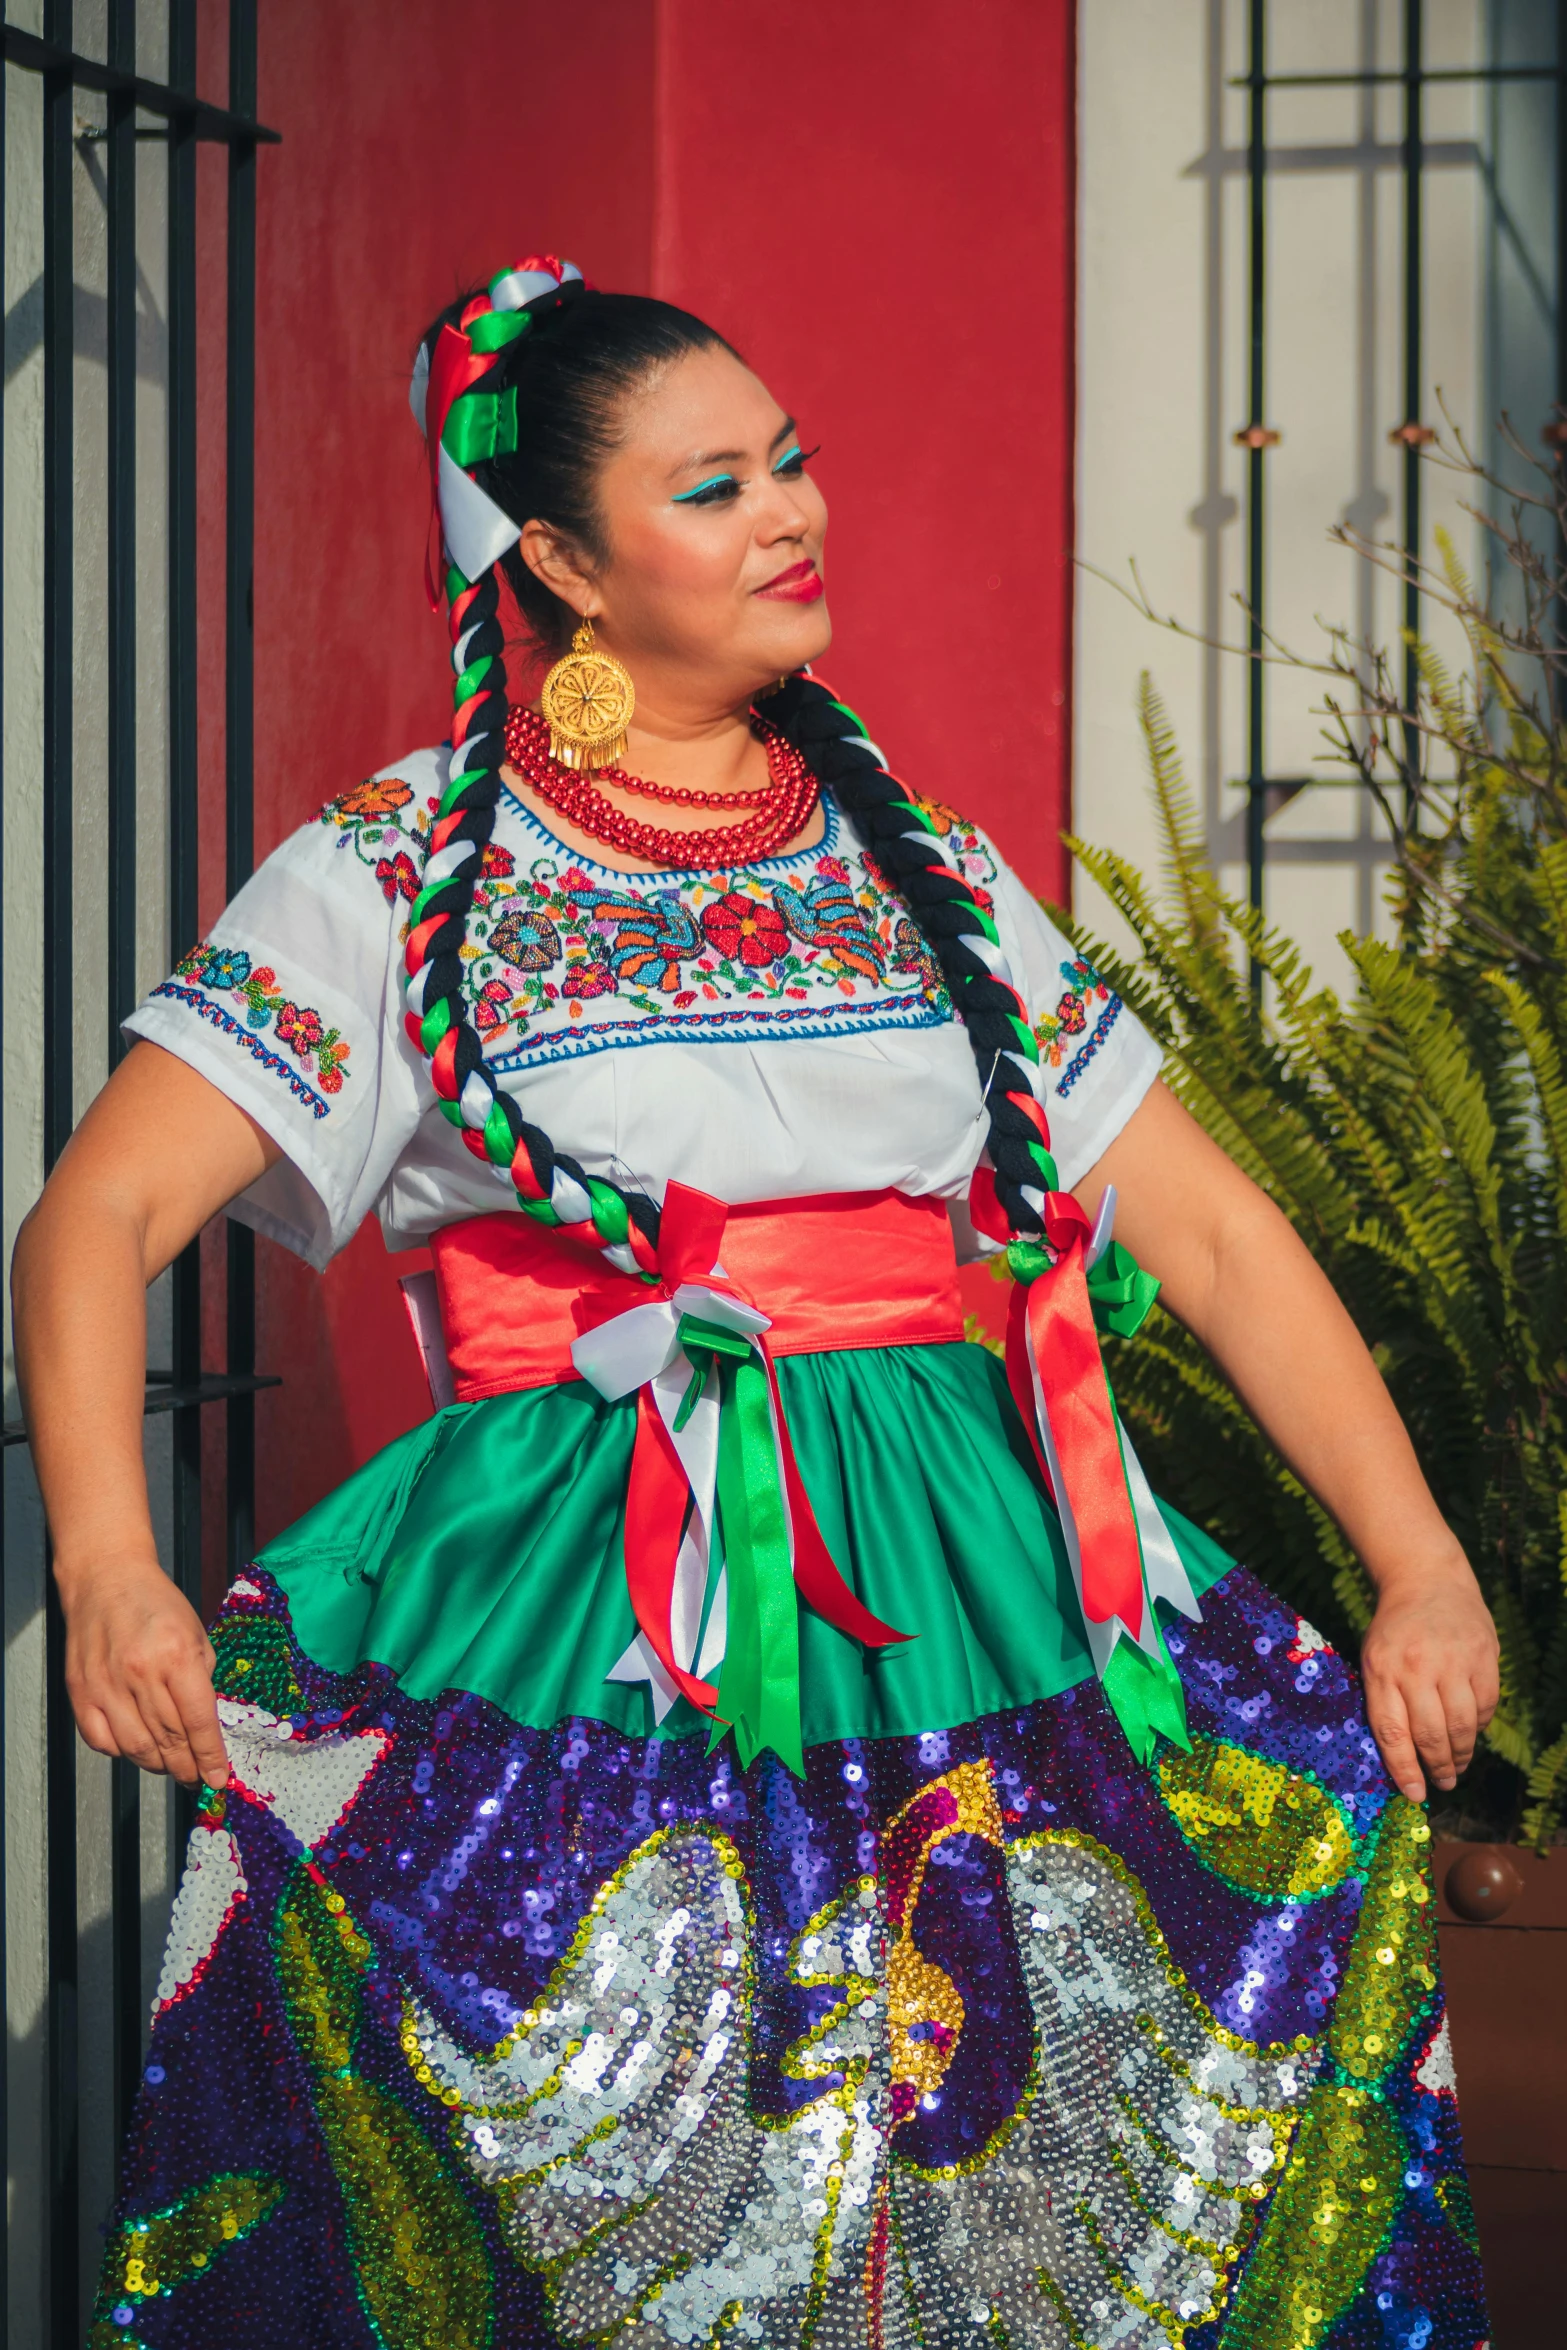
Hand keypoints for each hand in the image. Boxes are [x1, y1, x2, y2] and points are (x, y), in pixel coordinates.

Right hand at [59, 1558, 228, 1788]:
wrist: (106, 1579)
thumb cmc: (155, 1603)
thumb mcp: (197, 1632)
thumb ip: (203, 1678)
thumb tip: (208, 1726)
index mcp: (176, 1655)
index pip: (198, 1720)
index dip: (210, 1755)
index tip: (218, 1777)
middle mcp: (140, 1672)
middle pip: (169, 1738)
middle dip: (187, 1766)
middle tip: (196, 1777)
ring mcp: (106, 1684)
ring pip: (136, 1747)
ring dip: (158, 1765)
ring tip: (171, 1767)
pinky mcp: (80, 1691)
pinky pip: (101, 1740)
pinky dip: (121, 1753)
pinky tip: (136, 1749)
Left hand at [1359, 1559, 1498, 1802]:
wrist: (1427, 1579)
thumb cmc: (1394, 1630)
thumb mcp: (1374, 1657)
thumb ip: (1384, 1700)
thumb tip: (1399, 1757)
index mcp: (1381, 1668)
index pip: (1392, 1731)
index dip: (1404, 1769)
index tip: (1414, 1794)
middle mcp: (1417, 1666)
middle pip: (1430, 1734)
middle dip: (1437, 1767)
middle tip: (1442, 1783)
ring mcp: (1453, 1660)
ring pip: (1462, 1726)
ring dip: (1461, 1754)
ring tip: (1457, 1767)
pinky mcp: (1483, 1655)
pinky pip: (1485, 1705)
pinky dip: (1479, 1726)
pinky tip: (1470, 1731)